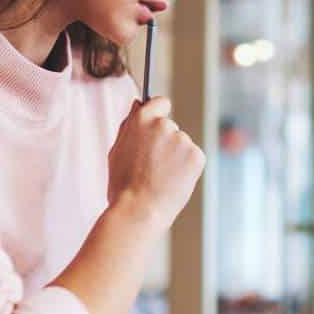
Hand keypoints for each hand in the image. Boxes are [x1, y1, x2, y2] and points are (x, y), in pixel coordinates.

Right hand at [107, 97, 204, 229]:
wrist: (138, 210)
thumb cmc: (123, 185)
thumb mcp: (117, 150)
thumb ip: (129, 124)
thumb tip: (138, 104)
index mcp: (142, 119)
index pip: (160, 102)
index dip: (160, 114)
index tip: (158, 127)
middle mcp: (164, 125)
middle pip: (171, 128)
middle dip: (165, 143)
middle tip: (153, 167)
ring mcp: (182, 139)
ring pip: (182, 145)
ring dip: (176, 158)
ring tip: (161, 178)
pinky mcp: (197, 155)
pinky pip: (193, 158)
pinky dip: (187, 169)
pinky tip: (173, 182)